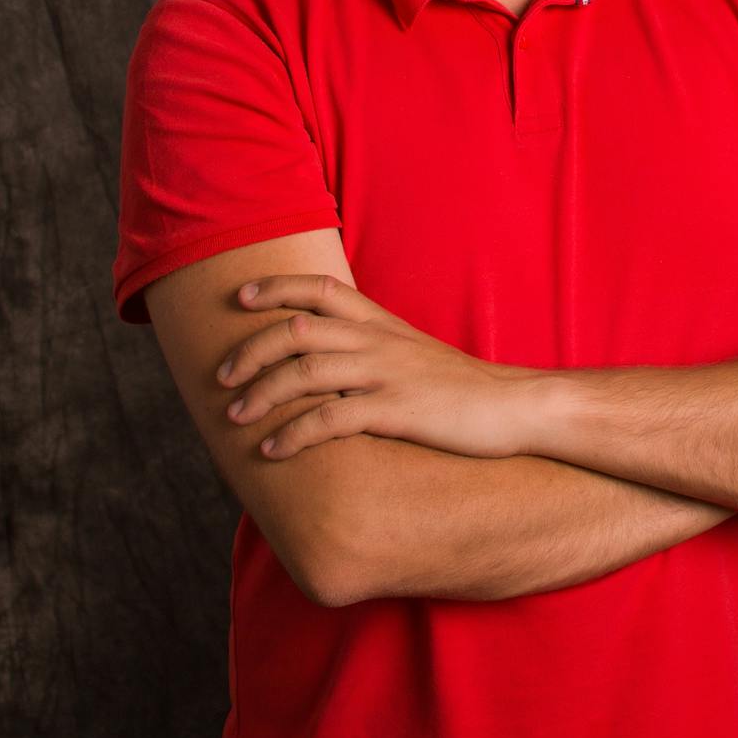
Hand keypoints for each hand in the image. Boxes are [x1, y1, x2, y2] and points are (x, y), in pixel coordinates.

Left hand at [217, 276, 537, 459]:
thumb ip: (374, 348)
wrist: (516, 407)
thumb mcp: (415, 354)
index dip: (277, 287)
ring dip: (261, 394)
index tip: (241, 297)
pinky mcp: (398, 412)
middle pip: (298, 329)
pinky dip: (293, 434)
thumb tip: (330, 357)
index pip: (322, 289)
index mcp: (383, 324)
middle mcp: (380, 342)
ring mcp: (388, 375)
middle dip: (250, 350)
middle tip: (221, 377)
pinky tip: (271, 451)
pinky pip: (331, 419)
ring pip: (305, 372)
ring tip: (235, 416)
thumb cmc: (461, 387)